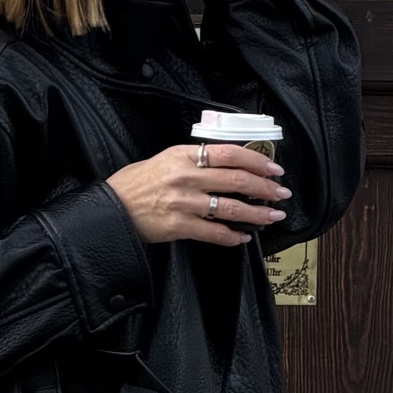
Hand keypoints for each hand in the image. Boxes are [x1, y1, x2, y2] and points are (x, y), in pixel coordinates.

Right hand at [106, 142, 289, 248]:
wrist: (111, 207)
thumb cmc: (135, 184)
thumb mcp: (165, 159)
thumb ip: (194, 160)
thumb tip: (226, 165)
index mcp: (185, 155)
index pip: (230, 154)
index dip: (257, 162)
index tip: (273, 169)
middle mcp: (187, 177)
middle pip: (236, 179)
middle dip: (265, 188)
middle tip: (281, 193)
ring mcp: (183, 202)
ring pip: (230, 207)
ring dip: (257, 213)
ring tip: (273, 216)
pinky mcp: (179, 226)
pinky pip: (213, 232)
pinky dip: (232, 236)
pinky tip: (243, 238)